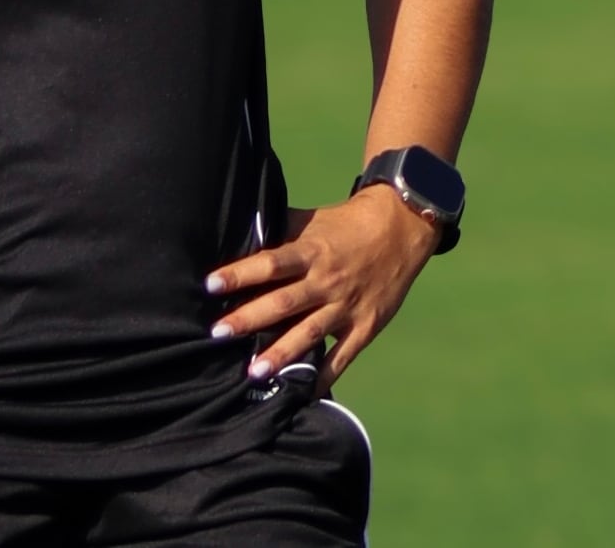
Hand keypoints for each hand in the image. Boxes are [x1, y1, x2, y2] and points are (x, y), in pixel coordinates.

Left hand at [205, 189, 438, 392]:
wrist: (403, 226)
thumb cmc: (347, 224)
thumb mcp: (313, 220)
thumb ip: (279, 232)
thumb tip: (237, 235)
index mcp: (313, 252)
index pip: (271, 263)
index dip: (241, 274)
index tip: (210, 284)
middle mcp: (328, 280)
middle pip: (285, 302)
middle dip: (250, 318)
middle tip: (218, 333)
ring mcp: (347, 305)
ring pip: (310, 332)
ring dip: (281, 353)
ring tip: (253, 372)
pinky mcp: (366, 324)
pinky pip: (343, 354)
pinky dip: (325, 375)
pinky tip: (303, 393)